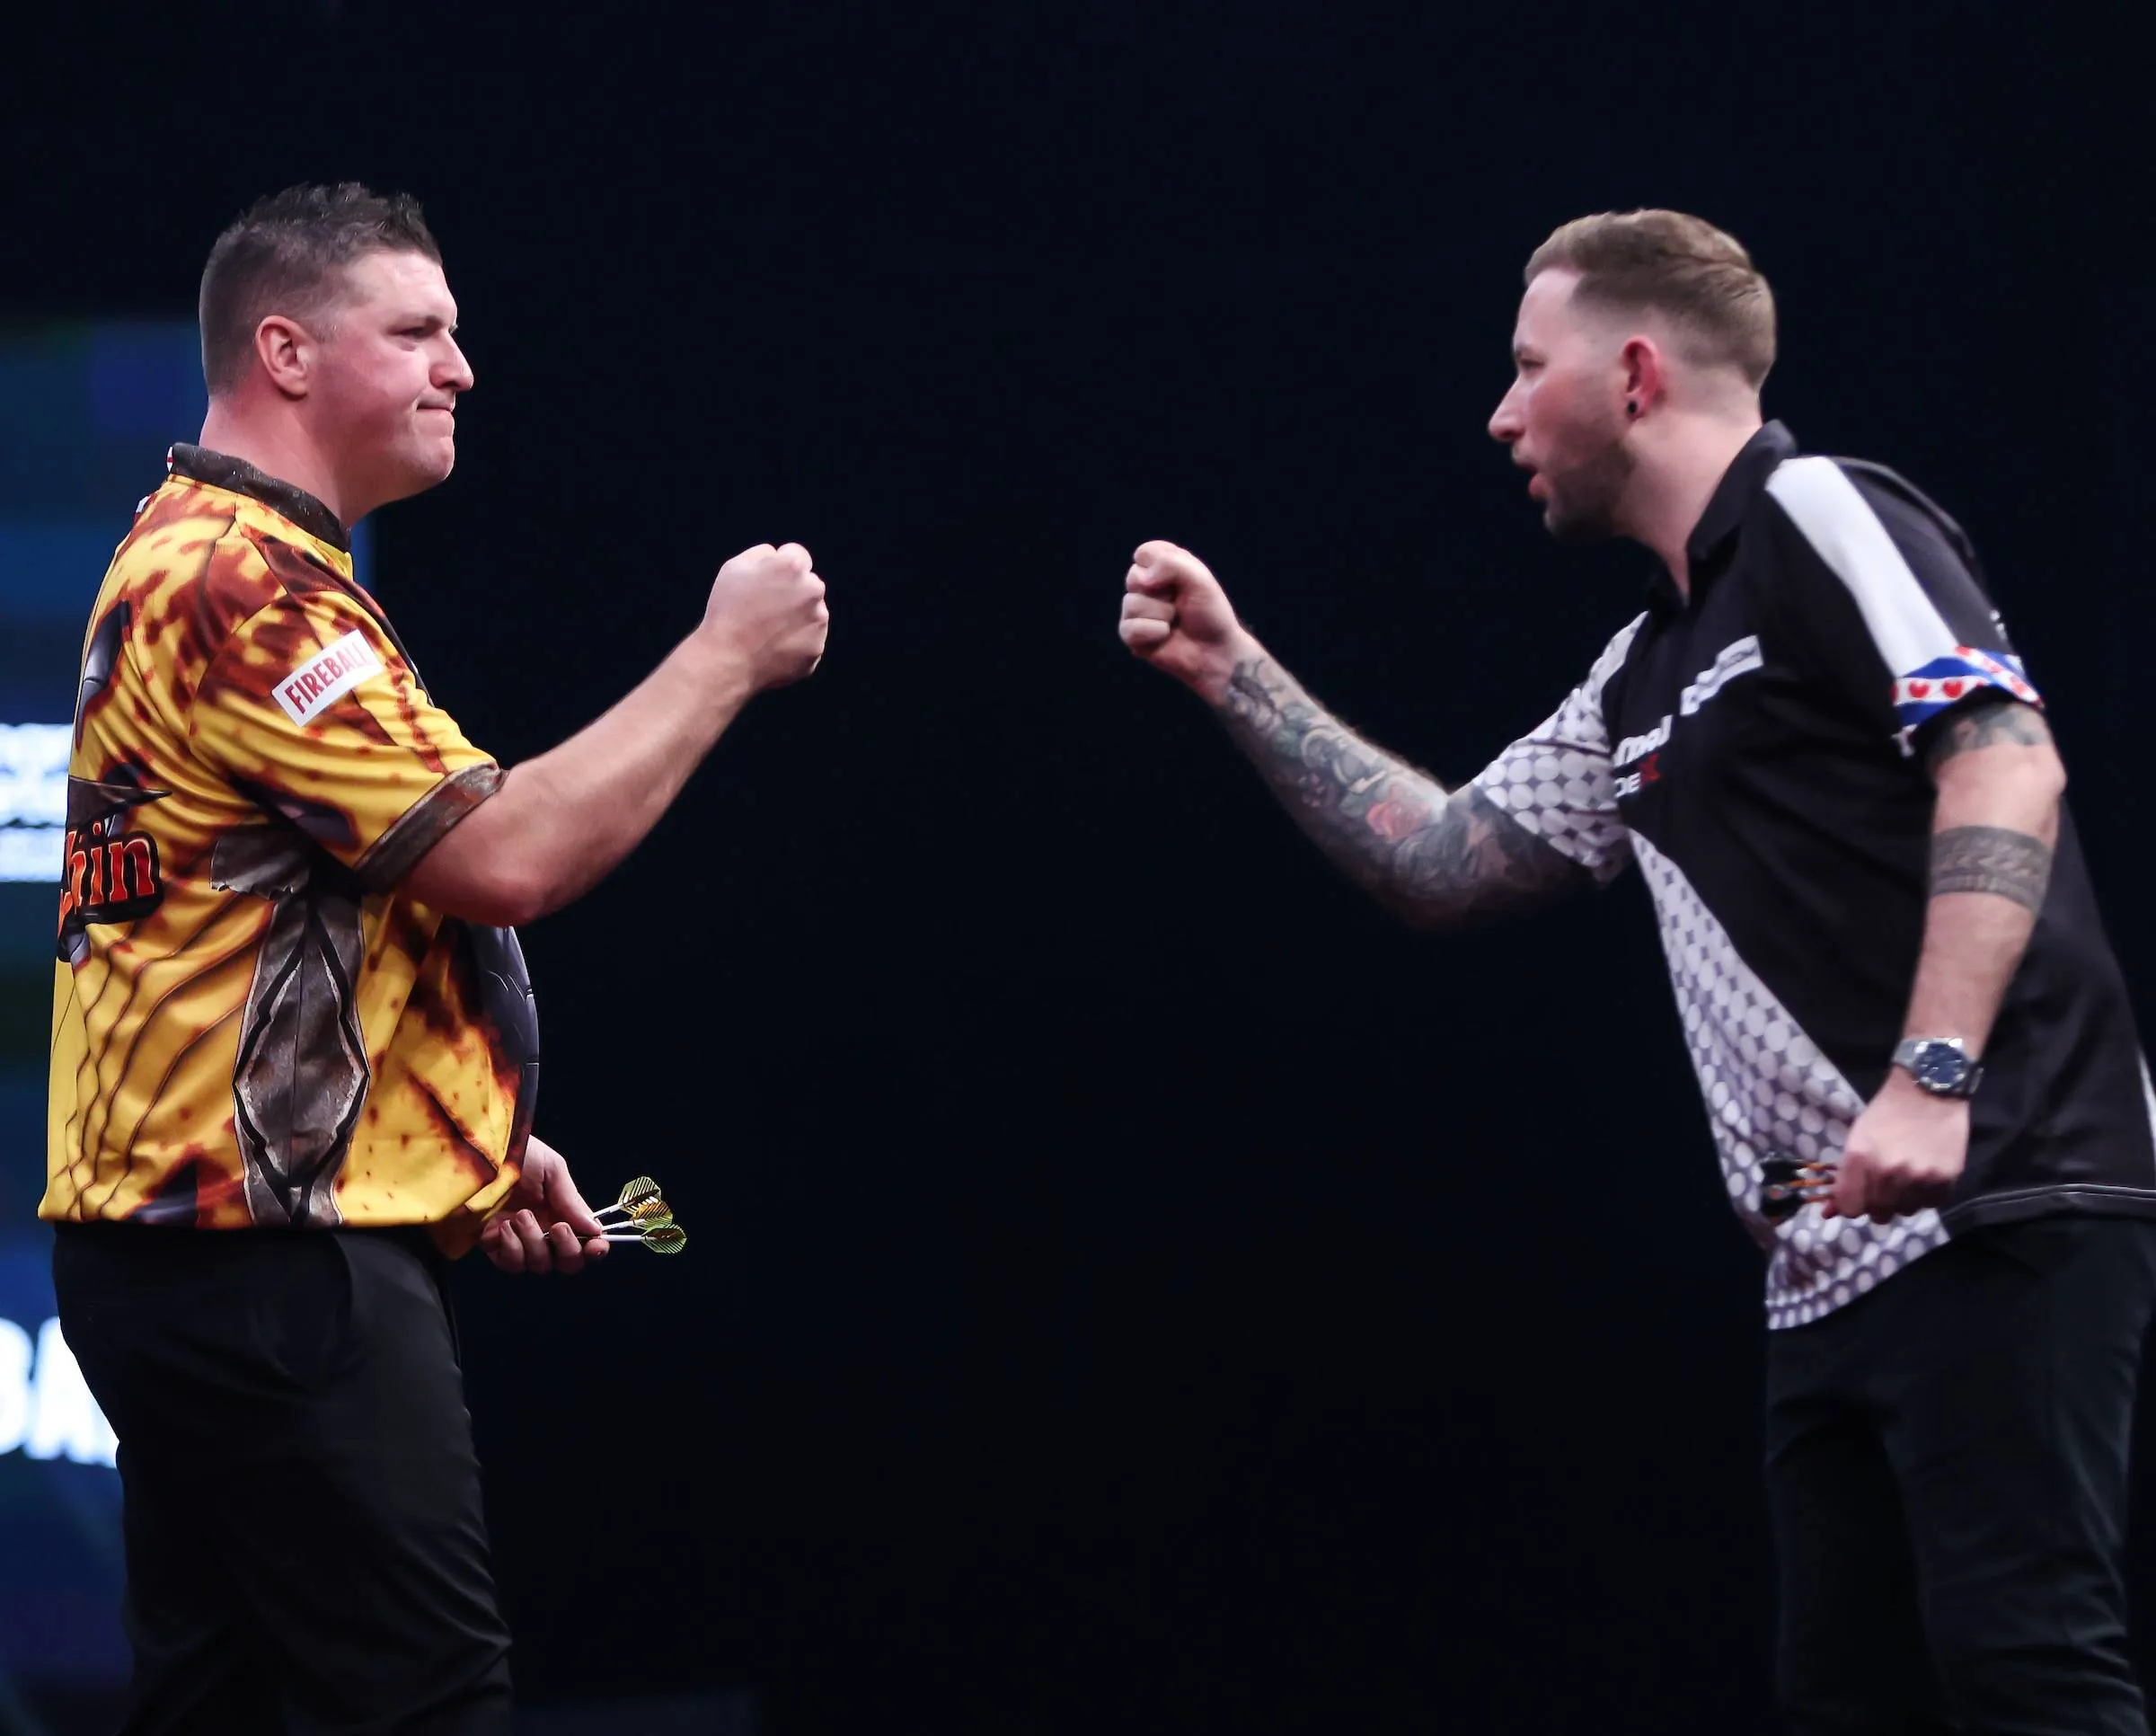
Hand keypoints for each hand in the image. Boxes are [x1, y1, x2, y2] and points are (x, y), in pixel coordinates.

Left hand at [482, 1134, 609, 1274]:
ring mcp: (519, 1240)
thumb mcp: (552, 1169)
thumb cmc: (518, 1155)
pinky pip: (511, 1263)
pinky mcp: (494, 1246)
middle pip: (566, 1262)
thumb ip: (572, 1201)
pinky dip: (512, 1248)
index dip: (595, 1249)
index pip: (585, 1240)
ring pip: (539, 1265)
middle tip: (558, 1227)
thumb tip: (595, 1229)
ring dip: (534, 1242)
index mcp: (562, 1211)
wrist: (476, 1156)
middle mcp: (544, 1230)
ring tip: (522, 1216)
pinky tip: (504, 1227)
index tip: (596, 1246)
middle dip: (567, 1249)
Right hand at [699, 542, 829, 689]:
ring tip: (767, 630)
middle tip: (764, 608)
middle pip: (808, 584)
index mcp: (793, 567)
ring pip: (811, 612)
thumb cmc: (728, 611)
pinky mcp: (817, 648)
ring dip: (796, 617)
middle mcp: (813, 591)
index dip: (779, 566)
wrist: (728, 660)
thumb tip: (777, 555)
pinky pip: (809, 639)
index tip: (767, 581)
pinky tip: (773, 646)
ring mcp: (818, 622)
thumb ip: (762, 554)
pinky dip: (796, 641)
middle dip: (792, 591)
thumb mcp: (734, 567)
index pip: (797, 555)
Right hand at [1118, 540, 1256, 703]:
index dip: (1159, 565)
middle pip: (1133, 577)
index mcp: (1163, 566)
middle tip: (1180, 604)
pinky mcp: (1132, 634)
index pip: (1144, 553)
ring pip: (1131, 603)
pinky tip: (1165, 637)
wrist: (1215, 651)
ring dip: (1161, 615)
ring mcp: (1137, 611)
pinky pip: (1129, 628)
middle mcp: (1147, 586)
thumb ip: (1171, 564)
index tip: (1181, 578)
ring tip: (1174, 622)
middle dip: (1162, 593)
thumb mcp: (1199, 578)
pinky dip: (1153, 633)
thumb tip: (1142, 580)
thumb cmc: (1210, 613)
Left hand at [1825, 1073, 1969, 1223]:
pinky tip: (1923, 1175)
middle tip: (1882, 1186)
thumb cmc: (1885, 1114)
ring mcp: (1920, 1178)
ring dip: (1902, 1201)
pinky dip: (1925, 1195)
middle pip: (1878, 1214)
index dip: (1850, 1205)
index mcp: (1860, 1158)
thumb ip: (1844, 1178)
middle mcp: (1888, 1172)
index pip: (1850, 1208)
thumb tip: (1828, 1213)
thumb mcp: (1856, 1140)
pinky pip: (1931, 1204)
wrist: (1928, 1091)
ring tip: (1905, 1177)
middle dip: (1876, 1204)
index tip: (1856, 1196)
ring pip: (1905, 1212)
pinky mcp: (1946, 1179)